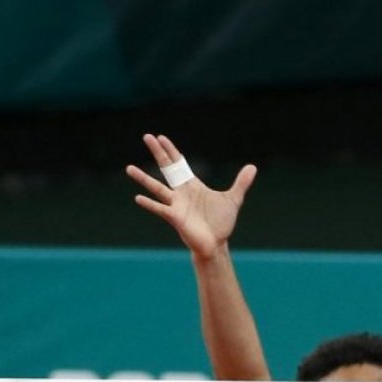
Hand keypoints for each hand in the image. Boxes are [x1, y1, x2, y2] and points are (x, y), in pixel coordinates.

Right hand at [126, 134, 257, 260]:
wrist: (216, 244)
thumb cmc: (221, 222)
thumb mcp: (233, 199)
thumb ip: (241, 183)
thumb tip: (253, 167)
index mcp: (192, 185)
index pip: (180, 164)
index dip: (171, 150)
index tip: (160, 137)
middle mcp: (181, 192)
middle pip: (167, 168)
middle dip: (158, 152)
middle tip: (146, 137)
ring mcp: (176, 204)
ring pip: (157, 188)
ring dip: (143, 178)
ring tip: (129, 168)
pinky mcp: (175, 218)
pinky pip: (160, 209)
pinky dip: (149, 204)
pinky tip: (138, 198)